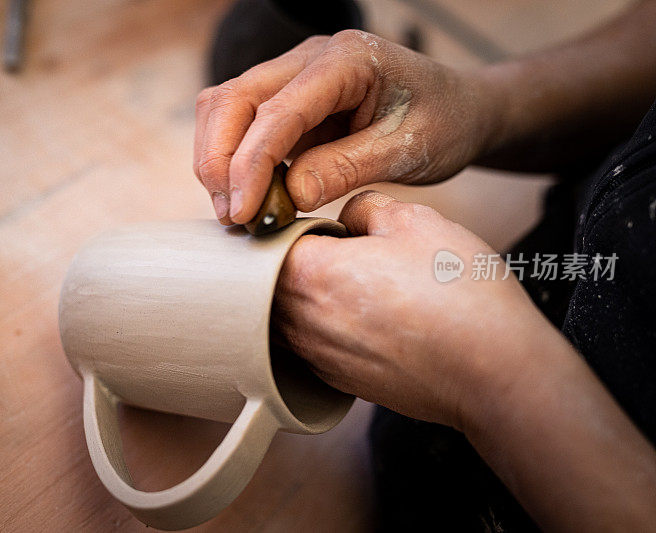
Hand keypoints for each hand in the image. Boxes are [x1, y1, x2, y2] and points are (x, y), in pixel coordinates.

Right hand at [194, 30, 498, 223]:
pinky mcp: (288, 99)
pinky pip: (242, 123)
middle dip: (219, 160)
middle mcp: (310, 59)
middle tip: (232, 216)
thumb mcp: (407, 151)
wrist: (459, 109)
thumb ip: (347, 168)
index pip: (278, 111)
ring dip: (218, 159)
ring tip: (235, 211)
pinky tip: (248, 195)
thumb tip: (290, 195)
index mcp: (346, 61)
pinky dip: (233, 159)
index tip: (244, 212)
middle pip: (233, 99)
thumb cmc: (443, 123)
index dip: (251, 163)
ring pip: (226, 107)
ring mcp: (294, 75)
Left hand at [273, 191, 555, 429]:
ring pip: (285, 315)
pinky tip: (364, 318)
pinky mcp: (337, 381)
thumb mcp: (417, 221)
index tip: (321, 223)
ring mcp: (316, 357)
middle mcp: (301, 321)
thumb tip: (347, 218)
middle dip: (294, 261)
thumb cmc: (459, 293)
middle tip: (336, 250)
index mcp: (311, 273)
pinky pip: (309, 345)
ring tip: (353, 284)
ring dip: (306, 295)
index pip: (272, 240)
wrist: (494, 372)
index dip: (295, 225)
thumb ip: (365, 207)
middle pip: (270, 281)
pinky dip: (322, 327)